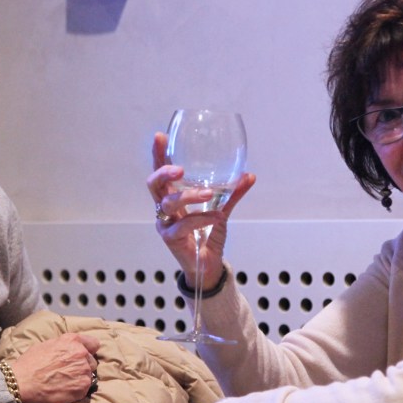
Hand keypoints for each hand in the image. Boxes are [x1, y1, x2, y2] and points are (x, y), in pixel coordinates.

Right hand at [8, 333, 99, 402]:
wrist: (22, 383)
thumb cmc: (30, 363)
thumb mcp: (47, 345)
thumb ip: (64, 345)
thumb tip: (70, 349)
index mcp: (72, 340)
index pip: (94, 344)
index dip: (88, 351)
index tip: (83, 357)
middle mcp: (81, 353)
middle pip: (92, 361)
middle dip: (83, 366)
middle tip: (69, 373)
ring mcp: (83, 371)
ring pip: (89, 375)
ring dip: (80, 379)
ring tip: (65, 383)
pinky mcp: (82, 387)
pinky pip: (85, 389)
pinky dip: (77, 391)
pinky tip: (64, 390)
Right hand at [147, 132, 255, 290]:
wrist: (208, 266)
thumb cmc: (208, 236)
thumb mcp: (221, 210)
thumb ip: (232, 194)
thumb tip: (249, 176)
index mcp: (172, 195)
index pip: (161, 171)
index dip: (158, 154)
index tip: (160, 137)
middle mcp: (165, 208)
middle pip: (153, 184)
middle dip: (164, 172)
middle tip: (180, 169)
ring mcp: (165, 223)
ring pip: (169, 203)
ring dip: (189, 195)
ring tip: (209, 193)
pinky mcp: (171, 238)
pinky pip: (184, 225)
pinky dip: (202, 218)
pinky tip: (216, 217)